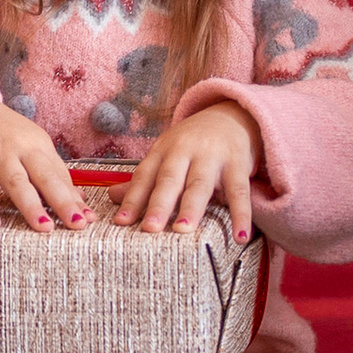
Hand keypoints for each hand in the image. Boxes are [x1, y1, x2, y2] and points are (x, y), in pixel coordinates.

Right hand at [0, 88, 90, 232]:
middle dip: (62, 200)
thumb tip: (81, 203)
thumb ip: (53, 175)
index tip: (88, 221)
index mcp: (39, 145)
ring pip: (15, 181)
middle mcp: (20, 147)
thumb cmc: (2, 134)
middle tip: (77, 224)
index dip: (73, 199)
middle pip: (44, 176)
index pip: (59, 176)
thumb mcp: (30, 148)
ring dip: (31, 205)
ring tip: (44, 228)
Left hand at [115, 102, 257, 238]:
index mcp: (164, 150)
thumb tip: (111, 197)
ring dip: (191, 208)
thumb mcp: (166, 155)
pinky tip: (240, 237)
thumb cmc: (193, 143)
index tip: (121, 223)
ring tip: (183, 230)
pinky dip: (241, 215)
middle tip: (150, 228)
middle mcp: (185, 151)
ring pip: (200, 185)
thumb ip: (144, 179)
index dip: (132, 199)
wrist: (232, 115)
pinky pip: (239, 192)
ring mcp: (212, 157)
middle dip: (159, 204)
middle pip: (170, 180)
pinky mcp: (238, 164)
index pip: (145, 176)